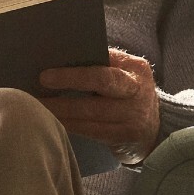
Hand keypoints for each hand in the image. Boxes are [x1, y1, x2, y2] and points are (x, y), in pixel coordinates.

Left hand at [38, 47, 160, 162]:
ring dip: (60, 109)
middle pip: (102, 82)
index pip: (105, 64)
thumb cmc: (128, 95)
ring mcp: (133, 116)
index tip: (47, 74)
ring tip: (37, 105)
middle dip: (69, 81)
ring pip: (91, 112)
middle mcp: (137, 91)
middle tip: (40, 84)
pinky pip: (90, 131)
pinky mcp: (124, 137)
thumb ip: (103, 64)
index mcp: (136, 69)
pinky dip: (68, 125)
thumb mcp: (125, 75)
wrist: (156, 130)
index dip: (77, 70)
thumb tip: (61, 57)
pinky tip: (51, 121)